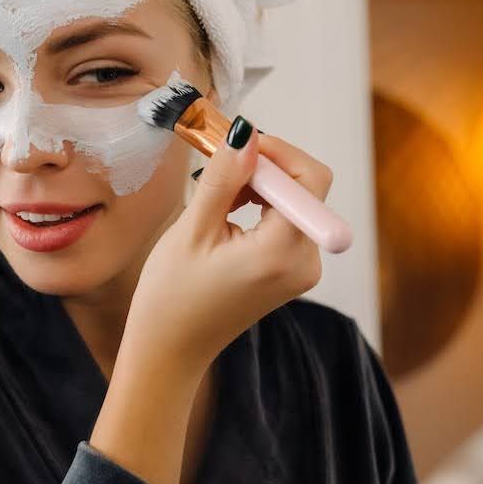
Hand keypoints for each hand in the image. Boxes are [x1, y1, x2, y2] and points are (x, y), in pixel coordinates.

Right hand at [121, 118, 333, 375]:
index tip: (240, 145)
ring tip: (217, 199)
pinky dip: (261, 207)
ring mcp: (302, 270)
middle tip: (218, 167)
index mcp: (282, 253)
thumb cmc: (172, 297)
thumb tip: (247, 134)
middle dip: (264, 169)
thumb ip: (224, 178)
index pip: (311, 179)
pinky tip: (227, 215)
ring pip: (295, 202)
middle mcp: (305, 262)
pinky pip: (287, 222)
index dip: (279, 153)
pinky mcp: (292, 272)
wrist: (171, 349)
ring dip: (259, 187)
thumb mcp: (192, 229)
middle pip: (305, 188)